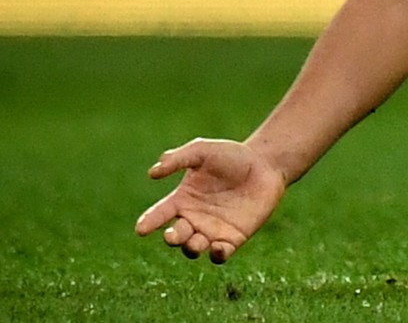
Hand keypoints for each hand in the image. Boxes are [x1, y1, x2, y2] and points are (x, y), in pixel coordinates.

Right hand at [135, 138, 287, 262]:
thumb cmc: (232, 156)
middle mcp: (193, 218)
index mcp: (182, 199)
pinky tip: (217, 247)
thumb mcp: (203, 151)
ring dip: (191, 248)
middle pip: (176, 236)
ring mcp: (212, 230)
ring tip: (195, 241)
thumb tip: (152, 172)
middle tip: (173, 235)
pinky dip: (216, 255)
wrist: (266, 165)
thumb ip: (178, 158)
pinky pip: (220, 255)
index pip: (159, 214)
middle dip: (172, 239)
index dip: (148, 222)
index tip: (141, 229)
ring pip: (194, 248)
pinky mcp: (233, 238)